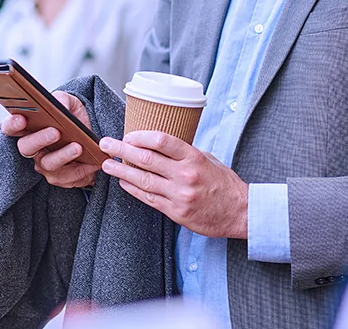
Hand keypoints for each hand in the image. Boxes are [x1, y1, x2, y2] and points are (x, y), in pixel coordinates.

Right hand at [1, 92, 98, 188]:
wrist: (93, 140)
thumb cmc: (75, 120)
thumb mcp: (71, 104)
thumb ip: (62, 100)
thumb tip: (60, 106)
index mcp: (29, 128)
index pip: (11, 127)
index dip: (12, 124)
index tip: (21, 119)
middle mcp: (33, 148)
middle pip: (26, 147)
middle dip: (40, 139)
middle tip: (55, 131)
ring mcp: (44, 164)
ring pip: (48, 163)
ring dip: (63, 155)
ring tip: (78, 146)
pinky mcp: (60, 178)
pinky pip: (67, 177)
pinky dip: (81, 169)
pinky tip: (92, 161)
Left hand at [99, 132, 247, 238]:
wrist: (239, 212)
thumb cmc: (225, 184)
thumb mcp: (209, 159)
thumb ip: (185, 153)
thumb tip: (160, 145)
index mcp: (194, 158)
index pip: (161, 141)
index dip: (140, 136)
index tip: (128, 135)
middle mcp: (185, 176)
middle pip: (146, 159)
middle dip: (122, 150)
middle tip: (107, 143)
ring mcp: (179, 195)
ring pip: (142, 180)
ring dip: (121, 171)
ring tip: (107, 164)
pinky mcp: (175, 211)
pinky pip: (148, 198)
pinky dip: (133, 189)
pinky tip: (123, 182)